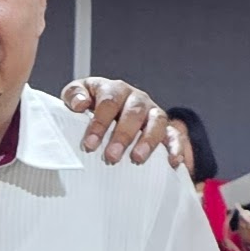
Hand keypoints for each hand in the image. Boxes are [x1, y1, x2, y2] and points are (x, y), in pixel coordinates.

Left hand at [59, 78, 182, 166]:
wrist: (112, 112)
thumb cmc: (93, 106)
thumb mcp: (79, 95)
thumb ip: (74, 95)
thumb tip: (79, 103)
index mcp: (114, 89)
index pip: (108, 102)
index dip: (99, 123)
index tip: (90, 145)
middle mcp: (136, 98)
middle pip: (133, 112)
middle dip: (122, 135)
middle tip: (111, 156)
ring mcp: (152, 112)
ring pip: (156, 121)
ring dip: (148, 140)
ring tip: (137, 159)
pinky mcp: (165, 127)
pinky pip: (174, 134)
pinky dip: (175, 147)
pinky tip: (172, 161)